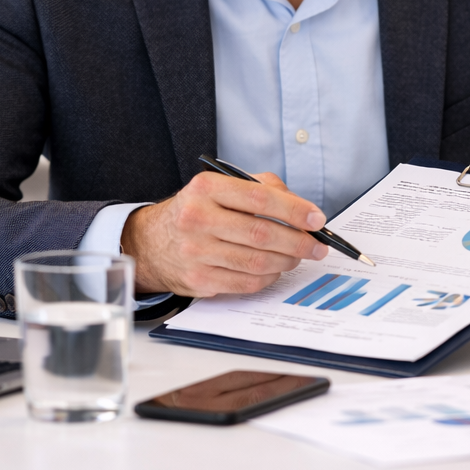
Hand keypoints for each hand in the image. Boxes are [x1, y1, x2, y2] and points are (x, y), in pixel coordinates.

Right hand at [122, 170, 329, 296]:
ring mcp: (195, 252)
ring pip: (257, 262)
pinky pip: (246, 283)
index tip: (317, 219)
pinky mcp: (198, 279)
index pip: (260, 199)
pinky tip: (274, 268)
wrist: (152, 242)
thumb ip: (262, 188)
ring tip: (298, 256)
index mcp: (206, 188)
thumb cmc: (198, 211)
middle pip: (262, 234)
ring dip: (287, 261)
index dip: (294, 210)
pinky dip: (268, 277)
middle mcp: (197, 218)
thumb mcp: (221, 187)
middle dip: (299, 242)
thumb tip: (302, 209)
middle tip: (317, 246)